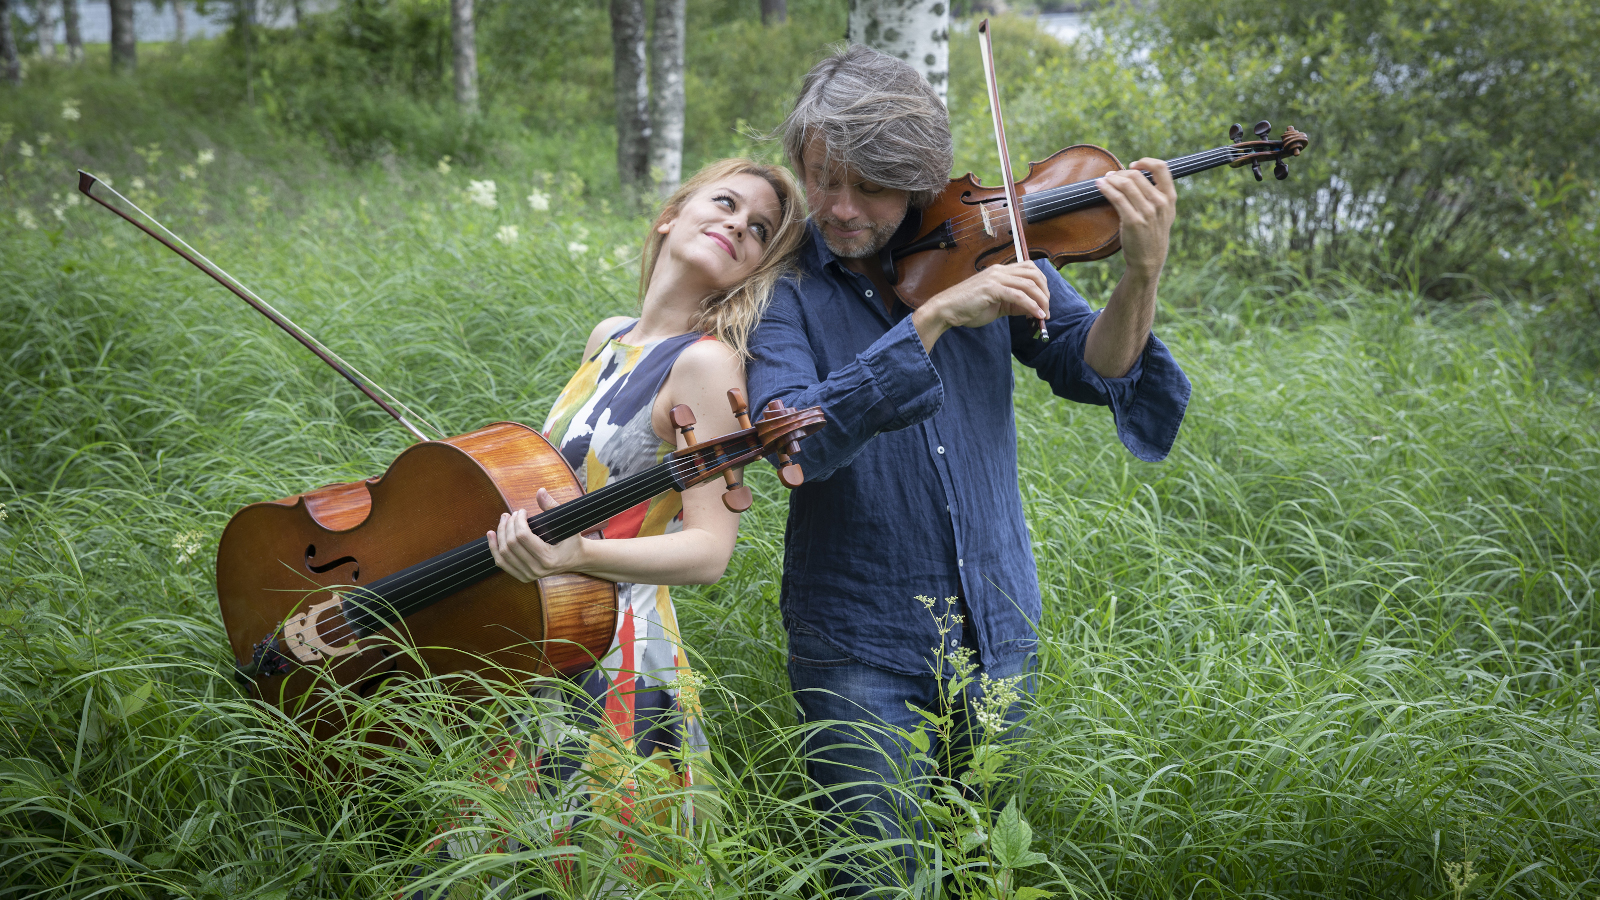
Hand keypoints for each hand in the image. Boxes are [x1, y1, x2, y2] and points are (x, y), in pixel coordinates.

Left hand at [486, 488, 584, 582]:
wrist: (575, 559)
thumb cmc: (571, 540)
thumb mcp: (566, 522)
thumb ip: (552, 506)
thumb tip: (540, 491)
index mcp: (549, 558)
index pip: (523, 536)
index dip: (518, 520)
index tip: (521, 511)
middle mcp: (537, 570)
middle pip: (511, 544)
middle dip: (508, 525)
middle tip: (510, 514)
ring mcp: (528, 575)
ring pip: (503, 553)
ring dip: (500, 534)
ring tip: (503, 520)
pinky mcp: (522, 576)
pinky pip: (501, 563)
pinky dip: (494, 548)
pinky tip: (491, 535)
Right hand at [912, 260, 1049, 350]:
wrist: (946, 310)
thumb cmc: (967, 308)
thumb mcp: (996, 305)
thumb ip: (1014, 304)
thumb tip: (1033, 309)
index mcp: (999, 272)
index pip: (1029, 269)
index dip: (1042, 284)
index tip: (1044, 302)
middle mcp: (999, 271)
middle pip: (1034, 274)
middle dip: (1045, 292)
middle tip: (1046, 309)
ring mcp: (995, 278)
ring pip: (1029, 284)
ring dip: (1041, 300)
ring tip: (1043, 315)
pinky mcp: (991, 289)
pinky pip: (1019, 296)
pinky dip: (1031, 306)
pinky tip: (1036, 315)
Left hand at [1096, 159, 1175, 283]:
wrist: (1149, 259)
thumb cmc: (1152, 234)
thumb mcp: (1163, 213)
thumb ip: (1156, 194)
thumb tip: (1136, 175)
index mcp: (1169, 198)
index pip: (1161, 168)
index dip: (1145, 162)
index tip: (1134, 165)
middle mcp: (1160, 203)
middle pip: (1137, 176)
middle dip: (1121, 173)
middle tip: (1112, 175)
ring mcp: (1147, 212)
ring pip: (1126, 185)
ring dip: (1111, 179)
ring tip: (1104, 180)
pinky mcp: (1132, 221)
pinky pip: (1117, 198)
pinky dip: (1106, 188)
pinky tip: (1099, 186)